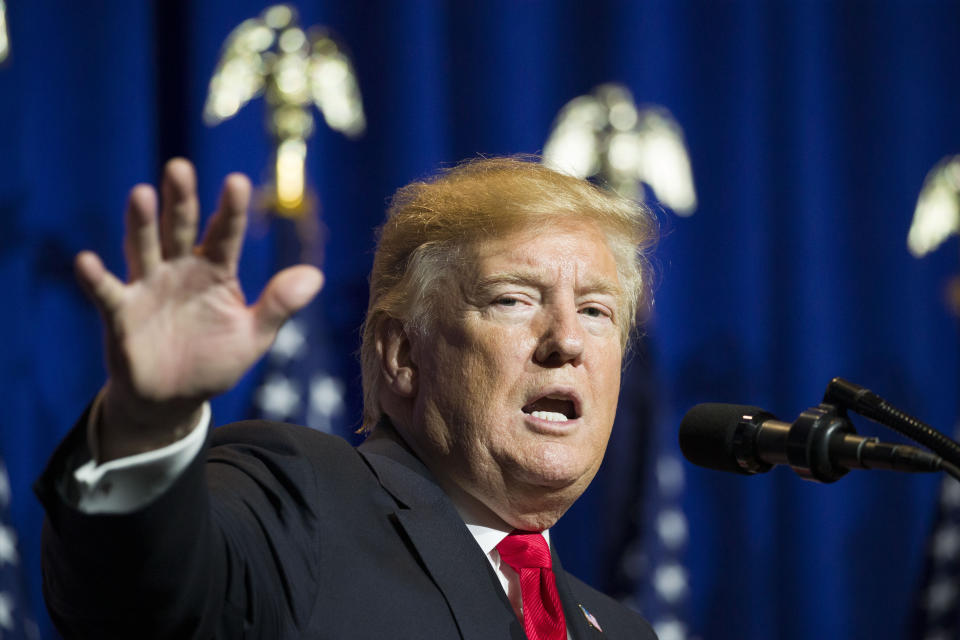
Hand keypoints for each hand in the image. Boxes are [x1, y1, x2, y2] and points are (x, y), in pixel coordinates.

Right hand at [76, 159, 322, 460]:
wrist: (175, 398)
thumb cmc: (216, 360)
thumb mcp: (254, 336)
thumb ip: (279, 305)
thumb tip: (316, 276)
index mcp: (216, 270)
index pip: (226, 234)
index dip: (231, 210)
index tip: (237, 182)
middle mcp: (180, 269)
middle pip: (180, 228)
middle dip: (181, 199)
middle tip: (180, 167)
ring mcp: (148, 287)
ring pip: (144, 248)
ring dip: (142, 223)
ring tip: (141, 194)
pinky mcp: (121, 313)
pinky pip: (107, 292)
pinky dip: (96, 278)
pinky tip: (86, 260)